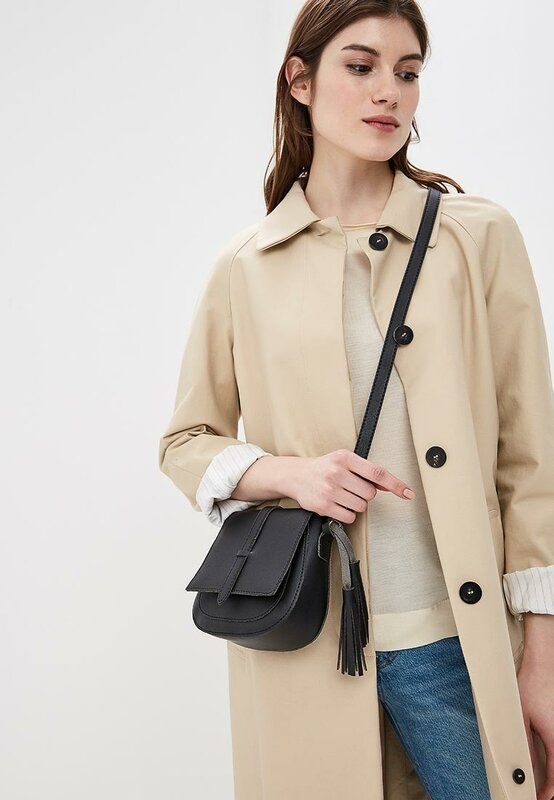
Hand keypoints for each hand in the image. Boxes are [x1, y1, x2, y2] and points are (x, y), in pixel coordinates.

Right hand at [293, 448, 414, 524]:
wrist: (297, 476)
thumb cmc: (324, 468)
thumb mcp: (345, 461)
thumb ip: (367, 472)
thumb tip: (389, 484)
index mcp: (345, 458)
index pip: (377, 472)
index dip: (395, 484)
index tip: (407, 492)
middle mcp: (337, 472)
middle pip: (370, 493)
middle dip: (365, 493)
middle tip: (352, 488)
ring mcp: (330, 490)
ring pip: (361, 506)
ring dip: (356, 504)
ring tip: (343, 495)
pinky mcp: (324, 506)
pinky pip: (349, 517)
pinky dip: (347, 513)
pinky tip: (338, 504)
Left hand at [517, 614, 553, 799]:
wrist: (544, 662)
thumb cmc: (531, 684)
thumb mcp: (521, 716)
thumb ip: (523, 744)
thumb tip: (524, 765)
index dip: (547, 793)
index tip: (539, 798)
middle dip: (553, 785)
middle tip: (542, 792)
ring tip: (547, 780)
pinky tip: (550, 760)